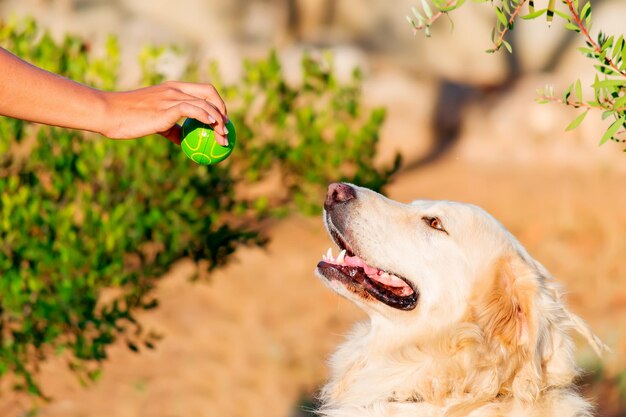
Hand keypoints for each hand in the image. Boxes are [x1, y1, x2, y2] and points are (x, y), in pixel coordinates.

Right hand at [99, 81, 228, 145]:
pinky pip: (194, 110)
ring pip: (205, 103)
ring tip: (223, 137)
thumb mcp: (154, 122)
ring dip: (219, 121)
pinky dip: (207, 118)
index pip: (202, 90)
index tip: (221, 120)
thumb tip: (184, 141)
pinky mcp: (167, 108)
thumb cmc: (128, 119)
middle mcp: (175, 89)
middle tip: (226, 128)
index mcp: (173, 88)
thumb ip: (171, 128)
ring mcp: (171, 96)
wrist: (110, 113)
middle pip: (209, 91)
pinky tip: (212, 129)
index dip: (216, 103)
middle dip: (222, 108)